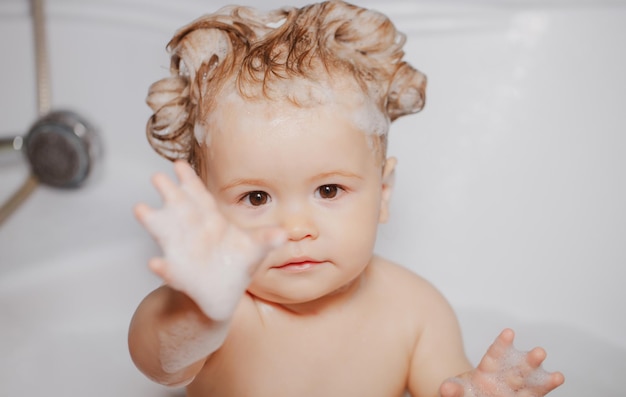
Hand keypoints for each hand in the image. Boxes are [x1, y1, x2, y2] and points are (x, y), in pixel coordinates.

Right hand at [135, 161, 285, 320]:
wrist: (220, 296)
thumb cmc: (236, 266)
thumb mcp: (255, 251)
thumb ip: (266, 240)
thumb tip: (283, 234)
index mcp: (211, 222)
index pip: (200, 197)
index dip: (190, 181)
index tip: (179, 164)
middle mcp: (192, 232)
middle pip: (178, 208)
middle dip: (169, 192)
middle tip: (156, 177)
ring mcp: (182, 252)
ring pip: (164, 233)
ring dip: (152, 220)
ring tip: (140, 208)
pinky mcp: (179, 275)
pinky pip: (169, 270)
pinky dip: (163, 267)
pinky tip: (156, 263)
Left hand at [440, 329, 563, 396]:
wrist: (475, 396)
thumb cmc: (467, 391)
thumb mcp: (457, 389)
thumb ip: (454, 388)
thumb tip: (446, 388)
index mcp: (487, 370)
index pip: (494, 355)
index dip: (501, 344)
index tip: (508, 332)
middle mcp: (505, 378)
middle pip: (517, 369)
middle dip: (528, 362)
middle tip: (540, 352)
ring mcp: (515, 390)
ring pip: (530, 384)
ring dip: (543, 380)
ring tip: (559, 376)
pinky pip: (534, 396)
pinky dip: (545, 388)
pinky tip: (557, 378)